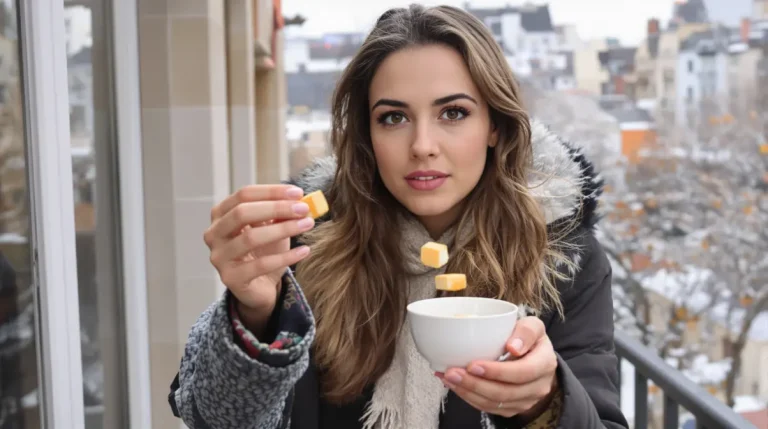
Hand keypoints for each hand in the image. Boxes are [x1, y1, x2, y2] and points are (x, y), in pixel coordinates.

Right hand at [204, 184, 314, 334]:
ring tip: (307, 225)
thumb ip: (280, 213)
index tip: (298, 193)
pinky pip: (261, 265)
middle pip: (242, 213)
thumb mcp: (272, 227)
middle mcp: (214, 234)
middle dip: (276, 208)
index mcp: (221, 214)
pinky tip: (304, 250)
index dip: (271, 191)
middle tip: (303, 209)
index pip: (243, 195)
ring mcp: (219, 257)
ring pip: (250, 238)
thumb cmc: (264, 250)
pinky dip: (286, 256)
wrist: (260, 286)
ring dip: (283, 229)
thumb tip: (299, 199)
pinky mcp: (231, 278)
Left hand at [436, 317, 557, 418]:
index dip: (497, 371)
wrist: (536, 359)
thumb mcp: (533, 326)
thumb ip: (526, 331)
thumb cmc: (529, 339)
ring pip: (495, 403)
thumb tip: (513, 347)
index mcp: (545, 363)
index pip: (523, 372)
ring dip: (468, 392)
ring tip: (448, 378)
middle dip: (475, 384)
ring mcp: (526, 401)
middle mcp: (538, 386)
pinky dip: (469, 397)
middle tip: (452, 372)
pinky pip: (489, 408)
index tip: (473, 364)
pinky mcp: (512, 408)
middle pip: (505, 392)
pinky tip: (454, 385)